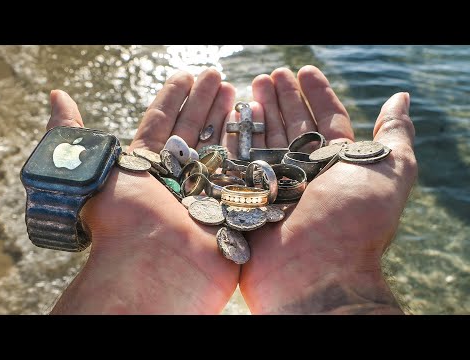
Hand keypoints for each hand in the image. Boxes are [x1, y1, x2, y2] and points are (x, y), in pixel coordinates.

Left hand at [49, 69, 238, 313]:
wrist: (154, 269)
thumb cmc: (121, 221)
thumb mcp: (89, 170)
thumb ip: (72, 133)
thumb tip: (56, 95)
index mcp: (147, 169)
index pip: (162, 123)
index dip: (174, 97)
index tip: (187, 74)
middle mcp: (176, 180)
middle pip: (194, 132)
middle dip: (205, 102)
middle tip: (217, 76)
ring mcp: (205, 194)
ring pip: (219, 148)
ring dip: (227, 119)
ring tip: (237, 91)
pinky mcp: (230, 209)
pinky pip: (242, 173)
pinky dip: (248, 150)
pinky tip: (255, 126)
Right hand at [236, 66, 416, 313]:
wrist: (313, 276)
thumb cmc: (353, 222)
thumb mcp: (387, 172)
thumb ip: (393, 135)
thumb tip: (401, 99)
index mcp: (338, 168)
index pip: (326, 121)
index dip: (316, 94)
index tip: (304, 69)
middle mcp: (307, 177)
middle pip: (293, 128)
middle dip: (283, 99)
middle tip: (271, 74)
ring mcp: (276, 189)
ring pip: (267, 143)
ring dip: (260, 114)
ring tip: (252, 86)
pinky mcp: (249, 201)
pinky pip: (242, 164)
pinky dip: (238, 140)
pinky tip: (234, 117)